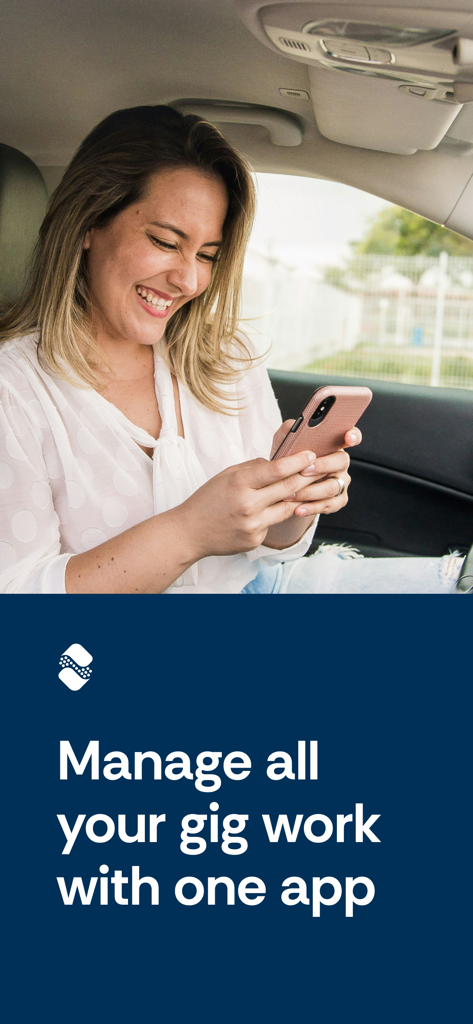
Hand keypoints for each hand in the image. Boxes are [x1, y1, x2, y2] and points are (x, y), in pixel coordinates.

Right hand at [175, 447, 323, 558]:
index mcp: (239, 483)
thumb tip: (278, 463)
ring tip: (308, 488)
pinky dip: (274, 516)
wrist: (189, 532)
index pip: (276, 469)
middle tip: (320, 468)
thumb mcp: (226, 476)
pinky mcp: (255, 540)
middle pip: (288, 488)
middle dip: (307, 477)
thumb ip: (253, 468)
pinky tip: (270, 511)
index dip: (298, 461)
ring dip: (299, 498)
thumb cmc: (207, 500)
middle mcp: (248, 505)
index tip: (310, 454)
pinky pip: (273, 524)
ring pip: (287, 509)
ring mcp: (253, 525)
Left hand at [264, 420, 361, 547]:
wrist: (285, 487)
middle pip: (341, 461)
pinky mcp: (338, 500)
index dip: (353, 436)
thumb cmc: (289, 461)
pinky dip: (311, 507)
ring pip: (332, 486)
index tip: (348, 438)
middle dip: (321, 466)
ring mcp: (341, 482)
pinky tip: (298, 509)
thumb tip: (291, 426)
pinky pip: (329, 504)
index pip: (351, 436)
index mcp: (333, 445)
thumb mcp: (286, 445)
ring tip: (290, 494)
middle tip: (303, 470)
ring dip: (310, 491)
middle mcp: (340, 463)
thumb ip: (289, 432)